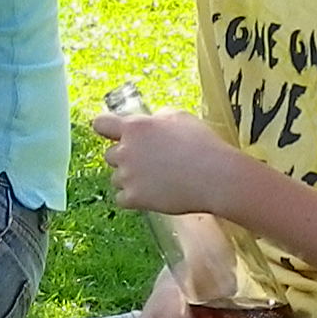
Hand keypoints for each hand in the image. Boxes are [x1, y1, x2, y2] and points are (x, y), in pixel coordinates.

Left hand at [88, 103, 245, 217]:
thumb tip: (152, 122)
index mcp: (135, 127)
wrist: (215, 177)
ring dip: (130, 179)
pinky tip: (151, 194)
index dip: (106, 129)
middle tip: (148, 162)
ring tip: (156, 180)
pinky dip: (133, 198)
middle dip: (125, 158)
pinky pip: (121, 199)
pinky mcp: (134, 198)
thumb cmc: (202, 144)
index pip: (101, 124)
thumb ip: (158, 118)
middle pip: (109, 155)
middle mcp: (126, 151)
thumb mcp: (180, 117)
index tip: (111, 134)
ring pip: (116, 179)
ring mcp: (128, 176)